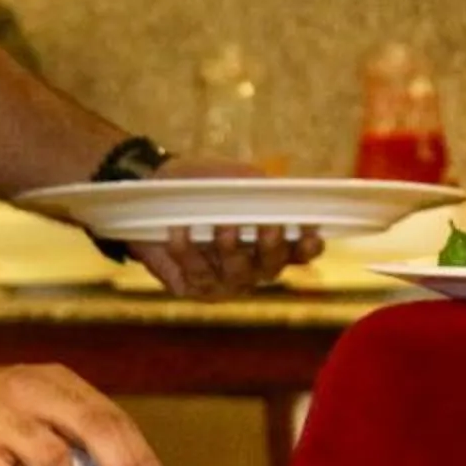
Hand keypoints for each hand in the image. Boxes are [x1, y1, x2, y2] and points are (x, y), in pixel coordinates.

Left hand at [127, 153, 324, 297]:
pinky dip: (187, 251)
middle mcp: (252, 268)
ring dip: (231, 250)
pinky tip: (179, 232)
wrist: (155, 193)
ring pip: (235, 274)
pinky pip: (195, 273)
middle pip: (272, 268)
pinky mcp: (193, 287)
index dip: (309, 248)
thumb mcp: (236, 179)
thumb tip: (280, 194)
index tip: (310, 234)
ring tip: (222, 227)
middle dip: (272, 250)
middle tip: (269, 231)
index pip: (300, 253)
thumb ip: (261, 189)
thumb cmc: (204, 185)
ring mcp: (223, 282)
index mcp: (270, 243)